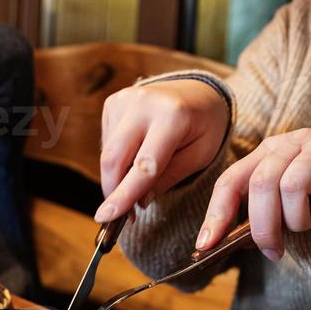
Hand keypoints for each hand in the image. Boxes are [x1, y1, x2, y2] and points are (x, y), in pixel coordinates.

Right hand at [95, 80, 230, 221]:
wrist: (199, 92)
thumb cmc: (204, 127)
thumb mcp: (200, 156)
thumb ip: (169, 178)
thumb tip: (139, 201)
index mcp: (172, 117)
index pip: (143, 165)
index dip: (124, 194)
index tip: (106, 217)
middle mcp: (144, 103)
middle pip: (114, 158)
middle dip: (113, 191)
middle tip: (120, 215)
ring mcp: (125, 99)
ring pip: (107, 153)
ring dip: (116, 177)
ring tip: (137, 183)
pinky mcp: (113, 102)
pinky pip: (107, 142)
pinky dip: (117, 159)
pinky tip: (135, 157)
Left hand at [196, 129, 310, 261]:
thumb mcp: (288, 195)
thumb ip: (262, 212)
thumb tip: (227, 242)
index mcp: (268, 151)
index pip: (232, 179)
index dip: (216, 213)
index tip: (206, 245)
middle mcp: (292, 143)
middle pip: (261, 184)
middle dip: (264, 227)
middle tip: (274, 251)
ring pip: (292, 187)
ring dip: (299, 219)